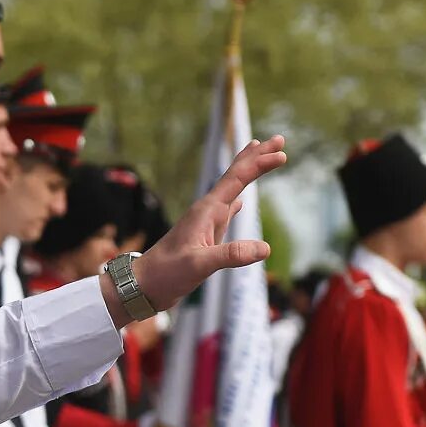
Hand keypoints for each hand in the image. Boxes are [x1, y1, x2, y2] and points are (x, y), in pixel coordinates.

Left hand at [106, 136, 286, 322]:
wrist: (143, 286)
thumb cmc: (166, 274)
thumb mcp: (200, 264)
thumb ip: (231, 255)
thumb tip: (265, 248)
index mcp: (206, 211)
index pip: (238, 179)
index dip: (260, 164)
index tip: (283, 154)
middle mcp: (207, 212)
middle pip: (235, 176)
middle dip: (257, 157)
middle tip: (279, 140)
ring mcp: (205, 224)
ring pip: (231, 191)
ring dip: (247, 173)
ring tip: (259, 155)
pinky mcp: (204, 238)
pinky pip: (225, 213)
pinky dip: (236, 202)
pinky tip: (240, 203)